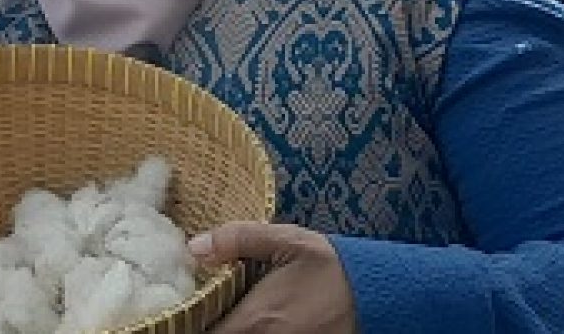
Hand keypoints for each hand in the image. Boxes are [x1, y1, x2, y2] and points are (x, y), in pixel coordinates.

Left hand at [190, 222, 357, 333]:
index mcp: (256, 320)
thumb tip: (195, 247)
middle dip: (205, 326)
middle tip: (195, 307)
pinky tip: (240, 320)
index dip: (187, 322)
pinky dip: (243, 333)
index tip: (180, 305)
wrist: (383, 295)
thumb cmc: (333, 267)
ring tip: (213, 313)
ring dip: (223, 331)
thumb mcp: (288, 241)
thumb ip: (239, 240)